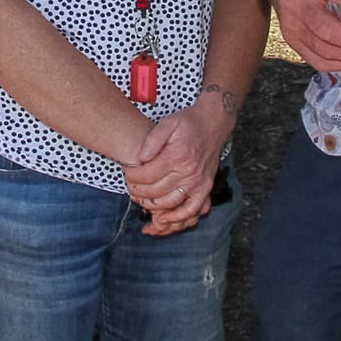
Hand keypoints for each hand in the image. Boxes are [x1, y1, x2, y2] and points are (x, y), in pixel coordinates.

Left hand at [122, 107, 225, 234]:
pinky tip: (163, 218)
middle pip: (155, 191)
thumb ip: (152, 141)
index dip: (132, 176)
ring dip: (151, 204)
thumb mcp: (167, 123)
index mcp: (177, 156)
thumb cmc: (189, 122)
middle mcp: (188, 171)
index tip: (127, 172)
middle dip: (138, 190)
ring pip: (169, 202)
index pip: (147, 175)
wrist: (214, 122)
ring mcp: (198, 182)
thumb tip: (140, 159)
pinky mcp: (205, 187)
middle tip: (130, 186)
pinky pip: (192, 209)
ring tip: (140, 198)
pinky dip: (177, 217)